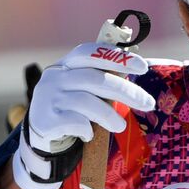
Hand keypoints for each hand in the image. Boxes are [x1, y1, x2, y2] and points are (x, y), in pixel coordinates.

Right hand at [12, 43, 154, 188]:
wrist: (40, 135)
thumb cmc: (69, 108)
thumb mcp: (80, 88)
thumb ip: (100, 79)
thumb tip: (137, 70)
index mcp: (66, 64)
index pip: (91, 53)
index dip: (118, 58)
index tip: (143, 68)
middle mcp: (55, 77)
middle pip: (95, 79)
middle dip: (126, 91)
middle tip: (148, 104)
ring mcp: (49, 98)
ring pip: (86, 102)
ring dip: (109, 116)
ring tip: (120, 126)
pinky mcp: (46, 120)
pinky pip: (75, 122)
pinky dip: (88, 129)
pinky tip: (90, 135)